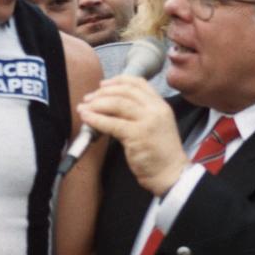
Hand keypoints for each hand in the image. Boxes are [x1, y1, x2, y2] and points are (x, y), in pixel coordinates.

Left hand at [77, 75, 187, 195]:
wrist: (171, 173)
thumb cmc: (160, 154)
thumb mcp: (155, 125)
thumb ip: (139, 113)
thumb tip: (110, 106)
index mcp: (160, 105)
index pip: (138, 83)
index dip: (117, 81)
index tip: (103, 85)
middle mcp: (155, 110)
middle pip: (124, 91)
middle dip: (102, 92)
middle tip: (88, 99)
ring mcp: (147, 121)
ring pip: (117, 104)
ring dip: (97, 104)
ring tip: (84, 108)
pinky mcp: (137, 135)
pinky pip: (111, 123)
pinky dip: (96, 119)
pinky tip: (87, 119)